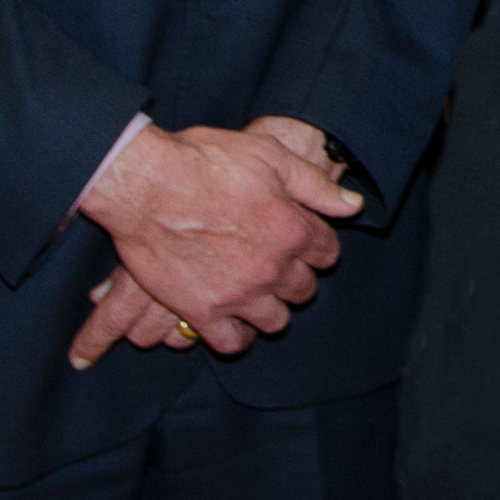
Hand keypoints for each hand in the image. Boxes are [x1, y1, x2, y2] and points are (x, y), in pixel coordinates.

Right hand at [68, 123, 359, 367]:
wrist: (146, 184)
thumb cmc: (206, 161)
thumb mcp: (271, 157)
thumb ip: (316, 186)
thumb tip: (354, 205)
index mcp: (294, 229)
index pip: (326, 253)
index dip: (316, 246)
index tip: (302, 241)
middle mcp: (273, 267)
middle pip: (303, 289)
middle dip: (295, 278)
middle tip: (274, 266)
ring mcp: (238, 293)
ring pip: (275, 320)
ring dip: (270, 308)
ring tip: (255, 295)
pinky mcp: (202, 310)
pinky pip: (232, 342)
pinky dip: (236, 335)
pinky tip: (231, 322)